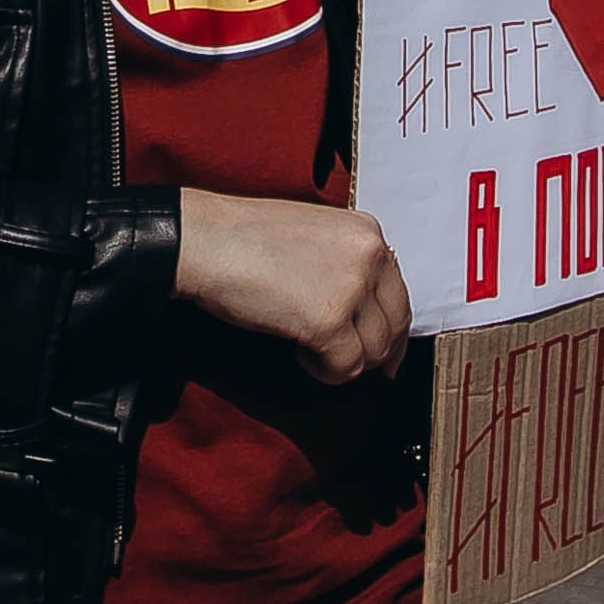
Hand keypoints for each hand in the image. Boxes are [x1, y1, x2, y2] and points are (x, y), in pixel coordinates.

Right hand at [175, 190, 407, 381]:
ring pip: (374, 351)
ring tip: (308, 347)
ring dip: (343, 360)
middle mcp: (369, 254)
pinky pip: (345, 367)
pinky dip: (323, 371)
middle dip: (373, 353)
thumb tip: (369, 318)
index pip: (399, 293)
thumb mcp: (313, 237)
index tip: (384, 354)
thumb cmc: (244, 240)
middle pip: (395, 325)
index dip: (390, 330)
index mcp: (366, 231)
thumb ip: (346, 267)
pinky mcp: (329, 320)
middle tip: (348, 363)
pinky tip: (298, 352)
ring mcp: (352, 287)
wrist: (205, 242)